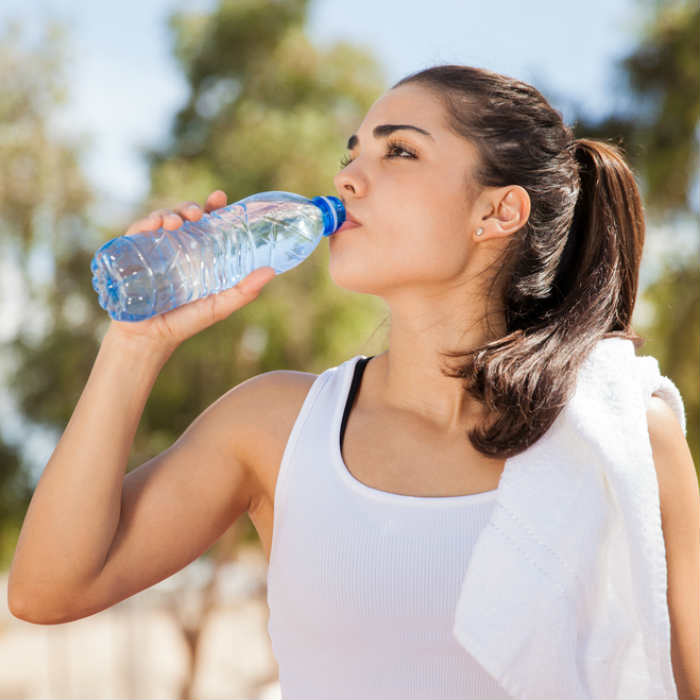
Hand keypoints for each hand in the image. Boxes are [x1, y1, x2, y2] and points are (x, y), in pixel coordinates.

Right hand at [106, 190, 275, 351]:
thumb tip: (271, 271)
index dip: (213, 208)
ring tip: (177, 222)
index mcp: (198, 254)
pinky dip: (145, 223)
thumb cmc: (184, 322)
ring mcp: (153, 249)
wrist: (149, 339)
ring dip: (169, 213)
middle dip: (191, 208)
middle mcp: (176, 248)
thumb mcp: (218, 306)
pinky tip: (155, 225)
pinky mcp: (131, 255)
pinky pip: (137, 231)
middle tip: (199, 214)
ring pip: (162, 220)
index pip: (206, 225)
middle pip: (184, 218)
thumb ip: (244, 291)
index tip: (219, 198)